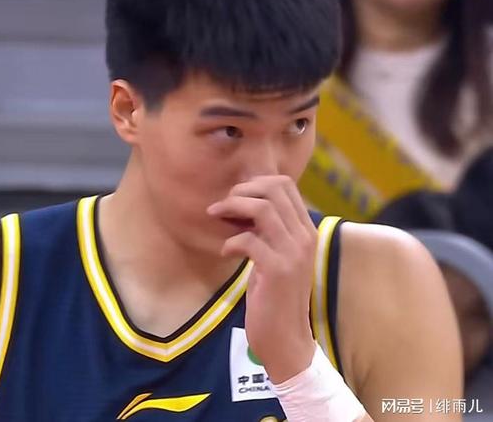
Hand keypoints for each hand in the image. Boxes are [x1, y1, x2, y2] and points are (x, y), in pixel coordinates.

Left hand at [207, 175, 317, 382]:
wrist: (286, 339)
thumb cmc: (275, 297)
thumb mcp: (276, 257)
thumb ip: (268, 231)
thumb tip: (242, 204)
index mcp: (306, 230)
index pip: (284, 185)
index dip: (254, 184)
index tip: (235, 199)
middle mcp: (305, 237)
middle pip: (273, 189)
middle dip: (241, 191)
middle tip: (222, 207)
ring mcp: (294, 253)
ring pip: (262, 208)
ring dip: (232, 208)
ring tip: (216, 218)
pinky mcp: (278, 270)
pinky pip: (249, 240)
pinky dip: (230, 242)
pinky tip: (225, 253)